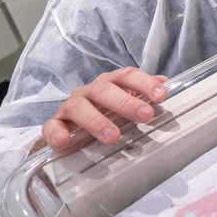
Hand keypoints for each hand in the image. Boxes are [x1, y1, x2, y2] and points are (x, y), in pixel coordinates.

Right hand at [41, 68, 168, 149]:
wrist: (69, 128)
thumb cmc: (103, 112)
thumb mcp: (124, 101)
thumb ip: (143, 92)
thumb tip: (165, 82)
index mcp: (109, 83)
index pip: (126, 76)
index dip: (144, 83)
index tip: (161, 95)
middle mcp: (89, 91)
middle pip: (104, 90)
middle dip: (126, 102)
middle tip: (145, 116)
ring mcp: (70, 107)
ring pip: (79, 107)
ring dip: (96, 121)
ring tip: (112, 136)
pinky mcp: (55, 124)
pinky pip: (51, 126)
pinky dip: (56, 133)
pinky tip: (64, 140)